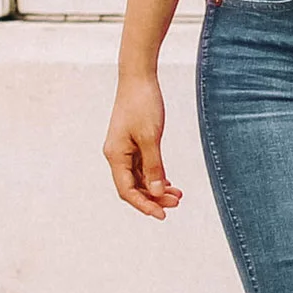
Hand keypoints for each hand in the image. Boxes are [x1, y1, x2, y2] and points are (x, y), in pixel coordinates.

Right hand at [104, 73, 182, 218]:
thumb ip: (153, 166)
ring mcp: (124, 149)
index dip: (144, 205)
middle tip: (177, 203)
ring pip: (139, 178)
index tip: (162, 214)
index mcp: (115, 155)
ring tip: (177, 195)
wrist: (138, 78)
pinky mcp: (133, 143)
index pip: (127, 190)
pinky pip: (142, 167)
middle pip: (133, 187)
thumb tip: (155, 192)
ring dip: (156, 188)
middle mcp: (117, 155)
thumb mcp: (151, 137)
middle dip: (153, 198)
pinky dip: (155, 176)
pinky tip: (168, 182)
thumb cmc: (142, 104)